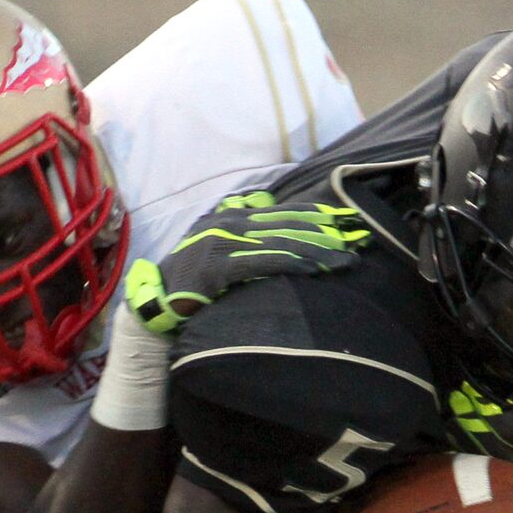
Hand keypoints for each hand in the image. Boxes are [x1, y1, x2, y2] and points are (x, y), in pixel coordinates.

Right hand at [124, 192, 368, 334]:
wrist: (153, 300)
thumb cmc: (186, 282)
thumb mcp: (213, 249)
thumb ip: (240, 237)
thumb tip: (269, 224)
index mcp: (230, 217)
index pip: (282, 212)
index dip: (316, 215)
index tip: (345, 221)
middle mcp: (230, 223)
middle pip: (288, 223)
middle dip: (326, 231)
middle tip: (358, 238)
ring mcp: (224, 242)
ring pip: (282, 241)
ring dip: (318, 250)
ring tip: (347, 258)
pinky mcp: (220, 265)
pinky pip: (264, 261)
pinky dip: (293, 263)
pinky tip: (316, 268)